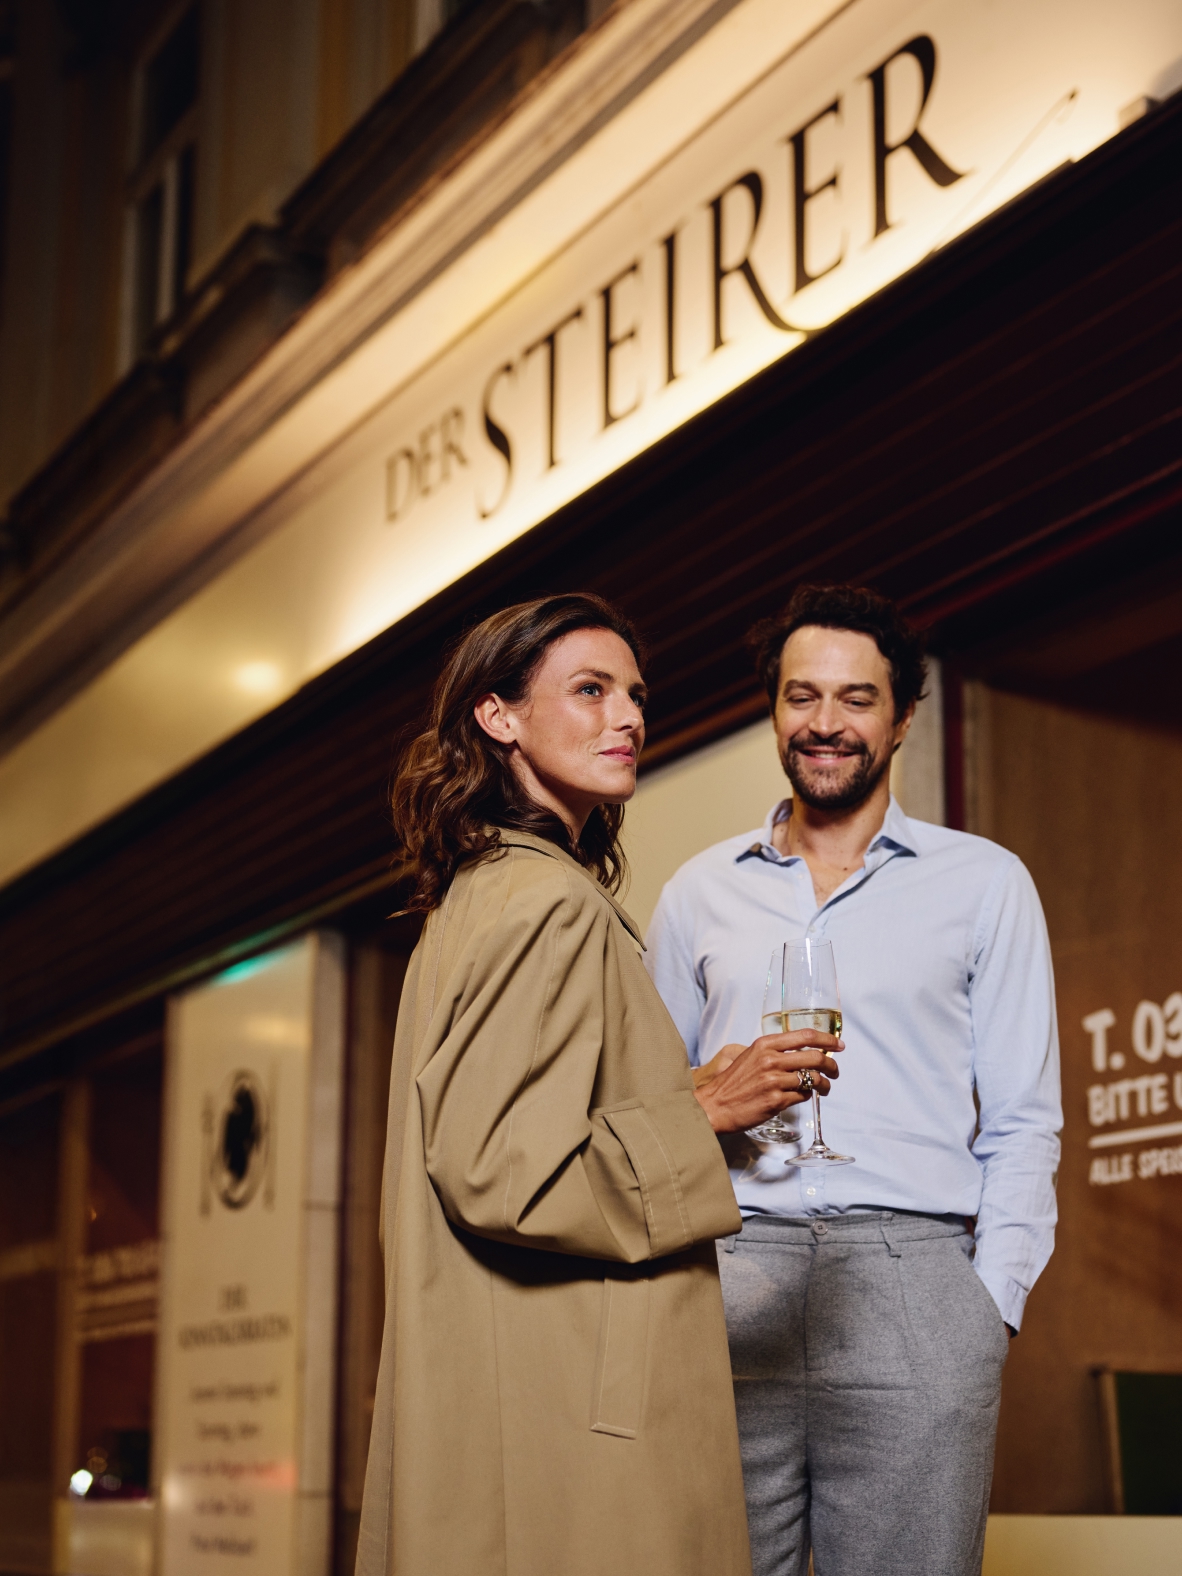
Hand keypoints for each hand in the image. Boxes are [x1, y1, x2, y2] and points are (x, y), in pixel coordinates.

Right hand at [693, 1030, 840, 1134]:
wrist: (714, 1106)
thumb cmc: (732, 1083)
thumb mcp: (750, 1057)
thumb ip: (773, 1052)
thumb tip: (801, 1053)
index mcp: (765, 1045)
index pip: (806, 1036)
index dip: (827, 1040)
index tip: (838, 1045)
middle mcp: (771, 1060)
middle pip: (815, 1057)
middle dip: (832, 1065)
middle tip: (835, 1071)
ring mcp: (774, 1081)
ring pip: (813, 1078)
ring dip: (824, 1085)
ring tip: (824, 1089)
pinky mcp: (777, 1101)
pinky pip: (803, 1096)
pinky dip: (807, 1096)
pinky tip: (803, 1096)